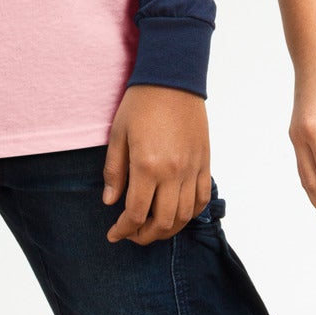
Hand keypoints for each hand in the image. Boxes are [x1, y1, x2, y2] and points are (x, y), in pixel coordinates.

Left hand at [102, 86, 211, 243]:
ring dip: (168, 229)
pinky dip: (190, 213)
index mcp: (147, 166)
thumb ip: (114, 172)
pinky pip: (201, 198)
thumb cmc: (141, 103)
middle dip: (144, 236)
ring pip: (184, 215)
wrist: (173, 78)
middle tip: (132, 235)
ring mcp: (193, 168)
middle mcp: (173, 172)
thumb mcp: (118, 135)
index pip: (136, 212)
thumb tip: (110, 202)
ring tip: (152, 228)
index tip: (114, 234)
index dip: (123, 230)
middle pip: (162, 222)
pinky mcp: (205, 162)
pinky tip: (176, 214)